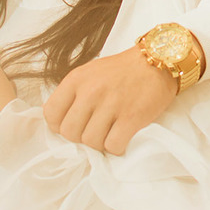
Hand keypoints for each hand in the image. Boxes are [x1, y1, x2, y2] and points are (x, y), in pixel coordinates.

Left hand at [42, 47, 176, 155]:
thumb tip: (60, 125)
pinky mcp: (131, 117)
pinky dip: (117, 147)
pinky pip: (113, 146)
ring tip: (110, 132)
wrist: (158, 61)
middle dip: (80, 137)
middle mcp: (90, 91)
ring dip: (100, 143)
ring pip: (90, 143)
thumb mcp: (89, 73)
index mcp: (76, 80)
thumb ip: (73, 95)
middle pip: (69, 133)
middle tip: (95, 130)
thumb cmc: (122, 71)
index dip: (59, 126)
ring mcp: (111, 104)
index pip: (50, 114)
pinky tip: (122, 137)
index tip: (74, 124)